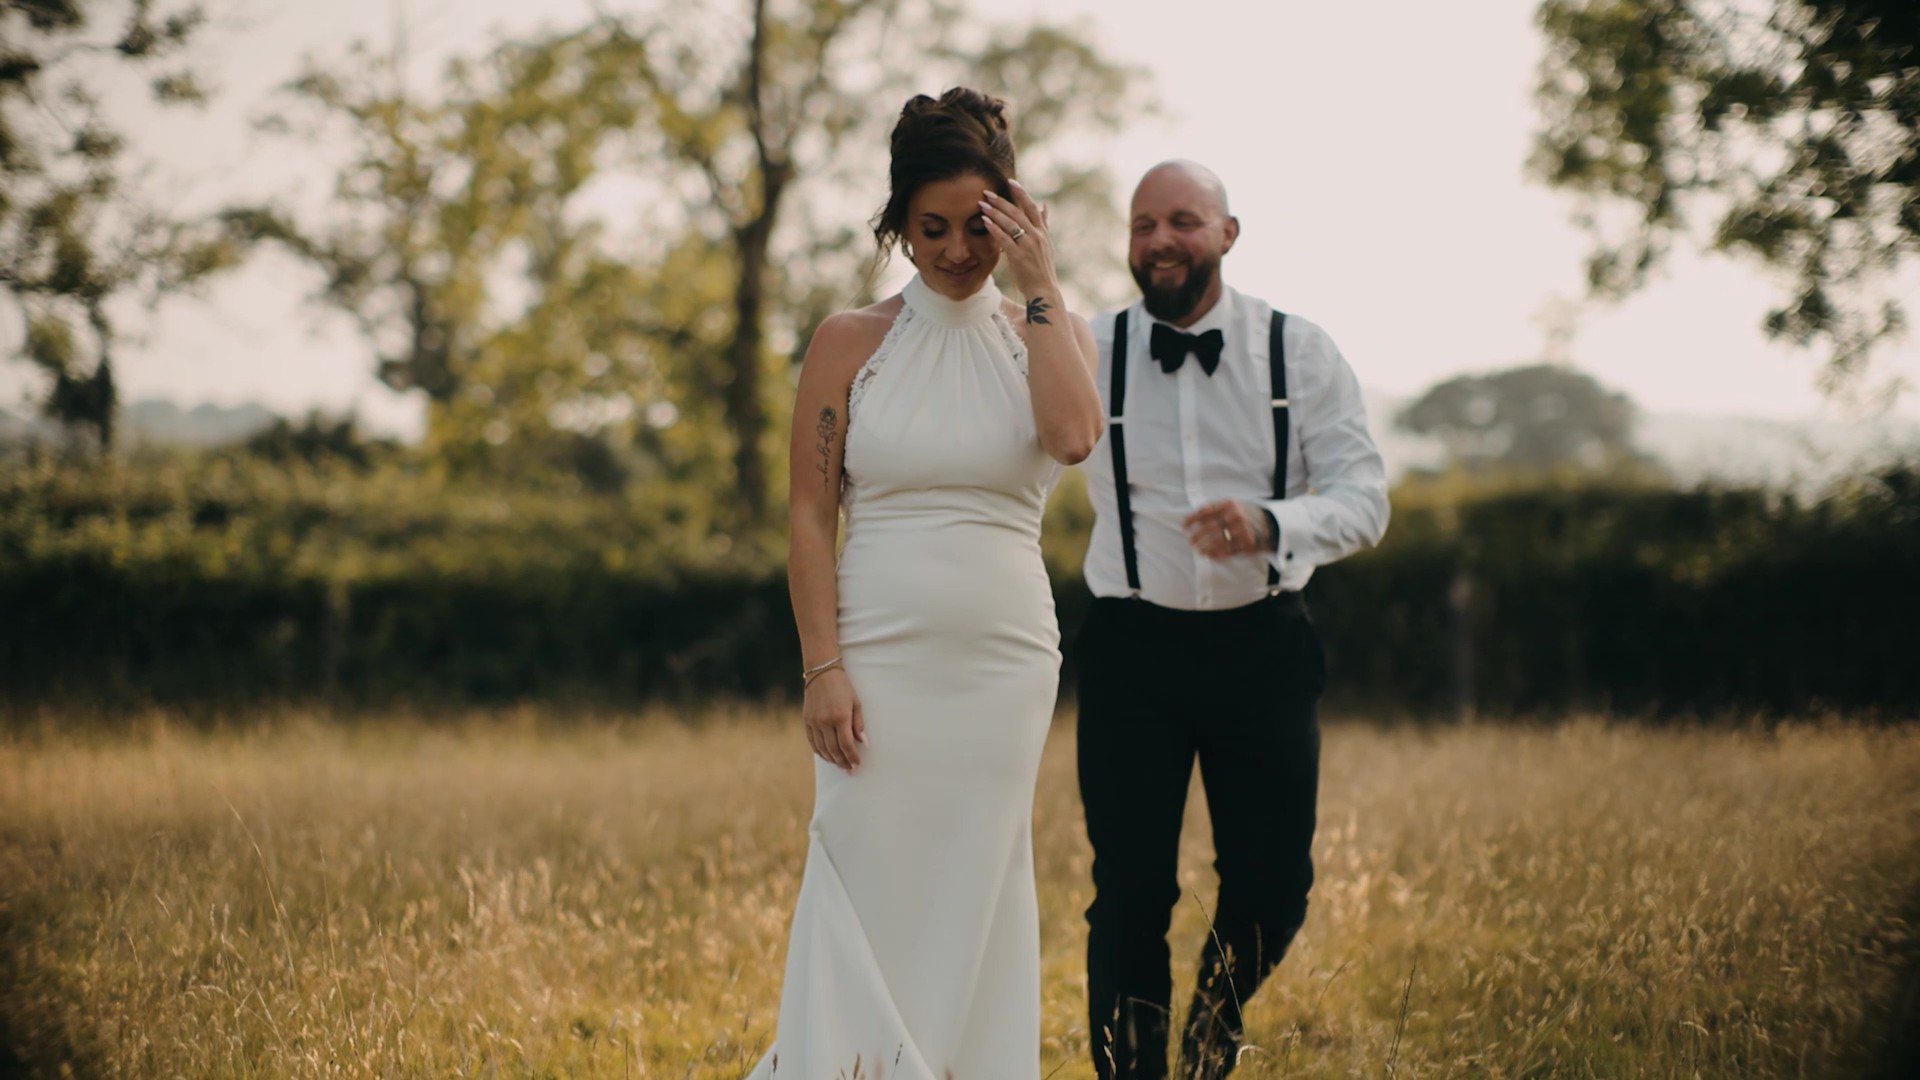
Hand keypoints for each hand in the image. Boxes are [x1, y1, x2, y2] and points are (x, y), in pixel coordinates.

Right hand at [802, 668, 864, 772]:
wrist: (822, 672)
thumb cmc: (843, 687)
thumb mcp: (856, 703)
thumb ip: (859, 724)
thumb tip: (864, 743)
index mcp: (840, 716)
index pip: (847, 744)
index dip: (853, 756)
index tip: (857, 763)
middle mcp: (825, 721)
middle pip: (834, 750)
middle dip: (843, 762)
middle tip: (850, 769)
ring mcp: (814, 722)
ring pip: (822, 749)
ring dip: (832, 759)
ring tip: (840, 764)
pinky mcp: (806, 721)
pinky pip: (813, 742)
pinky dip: (820, 752)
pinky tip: (827, 756)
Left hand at [978, 179, 1058, 304]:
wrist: (1044, 291)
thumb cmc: (1042, 269)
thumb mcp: (1047, 244)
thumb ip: (1044, 224)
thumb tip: (1045, 205)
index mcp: (1042, 232)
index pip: (1032, 207)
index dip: (1021, 193)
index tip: (1010, 181)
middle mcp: (1037, 236)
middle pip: (1018, 212)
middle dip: (1001, 200)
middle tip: (987, 192)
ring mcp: (1028, 246)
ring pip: (1010, 223)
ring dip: (995, 212)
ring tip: (982, 204)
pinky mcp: (1019, 256)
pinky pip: (1005, 239)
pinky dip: (995, 229)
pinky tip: (985, 221)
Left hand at [1184, 500, 1273, 561]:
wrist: (1270, 523)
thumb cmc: (1246, 514)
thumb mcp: (1233, 506)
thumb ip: (1216, 510)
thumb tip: (1193, 519)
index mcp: (1229, 504)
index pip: (1205, 511)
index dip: (1192, 519)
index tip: (1184, 526)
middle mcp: (1235, 516)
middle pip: (1209, 528)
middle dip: (1197, 536)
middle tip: (1191, 542)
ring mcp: (1241, 530)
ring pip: (1217, 541)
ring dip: (1205, 547)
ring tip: (1199, 551)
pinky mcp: (1246, 543)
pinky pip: (1227, 550)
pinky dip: (1216, 554)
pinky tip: (1210, 556)